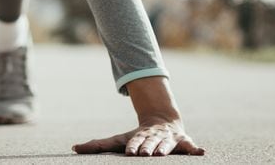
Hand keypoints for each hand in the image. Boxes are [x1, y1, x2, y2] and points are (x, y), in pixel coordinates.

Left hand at [72, 118, 204, 156]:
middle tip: (145, 154)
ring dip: (165, 148)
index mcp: (139, 137)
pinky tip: (201, 152)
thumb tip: (73, 148)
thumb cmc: (137, 138)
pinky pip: (191, 146)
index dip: (133, 146)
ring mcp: (169, 139)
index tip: (130, 151)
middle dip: (148, 148)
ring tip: (163, 154)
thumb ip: (98, 145)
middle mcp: (154, 136)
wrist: (162, 121)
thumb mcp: (119, 140)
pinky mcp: (183, 142)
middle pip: (150, 143)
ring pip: (167, 144)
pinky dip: (196, 148)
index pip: (135, 141)